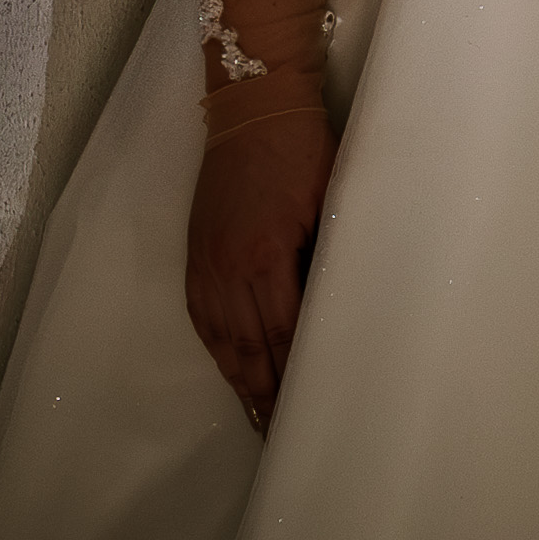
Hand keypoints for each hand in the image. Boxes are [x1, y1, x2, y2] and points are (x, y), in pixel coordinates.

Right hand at [184, 80, 333, 429]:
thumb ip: (328, 253)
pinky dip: (216, 349)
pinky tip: (228, 368)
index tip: (310, 410)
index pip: (285, 333)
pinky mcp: (197, 253)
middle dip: (266, 395)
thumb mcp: (330, 198)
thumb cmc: (303, 148)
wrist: (253, 103)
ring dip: (240, 381)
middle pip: (250, 348)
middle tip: (282, 436)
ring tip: (255, 418)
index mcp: (266, 255)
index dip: (296, 375)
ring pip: (223, 339)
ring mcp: (208, 262)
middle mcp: (230, 267)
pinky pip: (203, 315)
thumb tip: (341, 305)